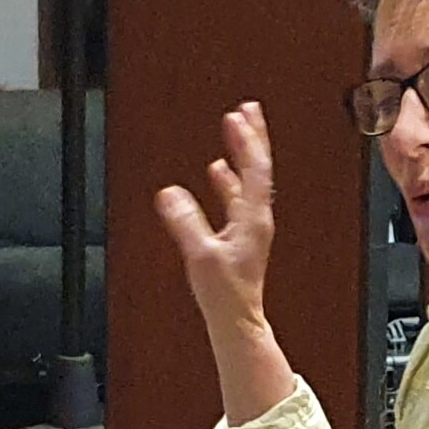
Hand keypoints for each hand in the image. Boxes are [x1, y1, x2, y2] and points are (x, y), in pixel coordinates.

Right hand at [155, 101, 275, 332]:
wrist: (238, 320)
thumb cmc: (226, 294)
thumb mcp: (202, 256)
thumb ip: (185, 223)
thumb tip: (169, 193)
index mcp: (254, 218)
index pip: (255, 169)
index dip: (246, 141)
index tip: (237, 116)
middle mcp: (257, 218)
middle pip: (258, 167)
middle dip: (252, 136)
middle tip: (248, 108)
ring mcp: (250, 226)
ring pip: (249, 179)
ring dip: (243, 152)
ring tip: (237, 129)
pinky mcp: (241, 235)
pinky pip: (238, 196)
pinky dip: (229, 178)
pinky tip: (217, 171)